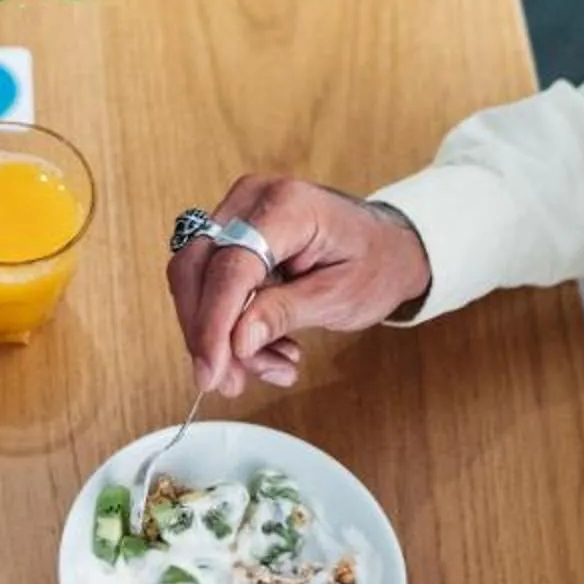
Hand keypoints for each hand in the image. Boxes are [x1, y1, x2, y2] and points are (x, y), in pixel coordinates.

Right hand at [167, 176, 431, 396]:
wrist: (387, 244)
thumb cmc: (375, 263)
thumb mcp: (341, 297)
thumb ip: (284, 313)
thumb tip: (237, 341)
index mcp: (287, 206)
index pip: (230, 265)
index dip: (213, 323)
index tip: (211, 372)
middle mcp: (251, 200)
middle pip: (196, 268)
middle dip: (207, 333)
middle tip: (229, 382)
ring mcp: (236, 214)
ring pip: (196, 281)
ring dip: (219, 336)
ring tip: (272, 365)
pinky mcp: (231, 235)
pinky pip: (210, 285)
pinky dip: (229, 326)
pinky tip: (268, 349)